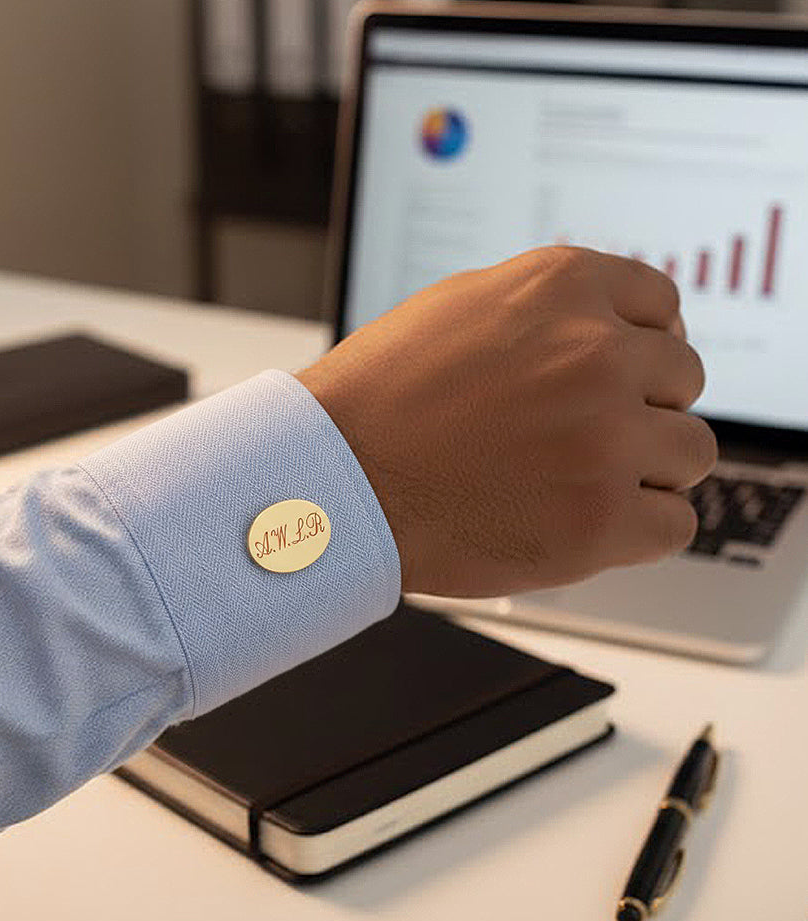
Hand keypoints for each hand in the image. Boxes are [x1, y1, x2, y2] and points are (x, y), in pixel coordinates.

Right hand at [295, 246, 716, 597]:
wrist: (330, 482)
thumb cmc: (377, 401)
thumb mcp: (459, 309)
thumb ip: (548, 310)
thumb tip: (611, 327)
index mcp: (563, 289)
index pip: (664, 305)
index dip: (644, 343)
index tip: (627, 372)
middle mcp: (597, 352)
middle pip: (683, 379)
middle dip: (642, 406)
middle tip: (585, 435)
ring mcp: (605, 438)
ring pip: (691, 453)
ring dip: (647, 468)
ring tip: (583, 482)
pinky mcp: (601, 521)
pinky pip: (675, 524)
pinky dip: (639, 530)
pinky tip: (589, 522)